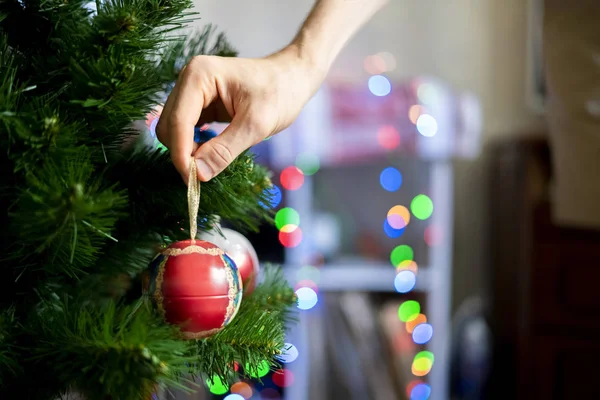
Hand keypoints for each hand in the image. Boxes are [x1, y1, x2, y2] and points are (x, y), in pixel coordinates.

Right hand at [156, 47, 323, 182]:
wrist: (293, 78)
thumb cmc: (280, 93)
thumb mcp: (256, 125)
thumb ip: (225, 150)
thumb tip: (198, 175)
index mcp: (198, 75)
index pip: (177, 122)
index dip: (181, 154)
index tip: (192, 181)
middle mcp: (189, 79)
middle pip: (169, 126)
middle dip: (183, 153)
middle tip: (204, 176)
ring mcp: (192, 91)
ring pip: (174, 130)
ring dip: (188, 151)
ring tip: (212, 163)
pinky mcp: (199, 103)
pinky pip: (186, 130)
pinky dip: (194, 146)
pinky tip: (211, 154)